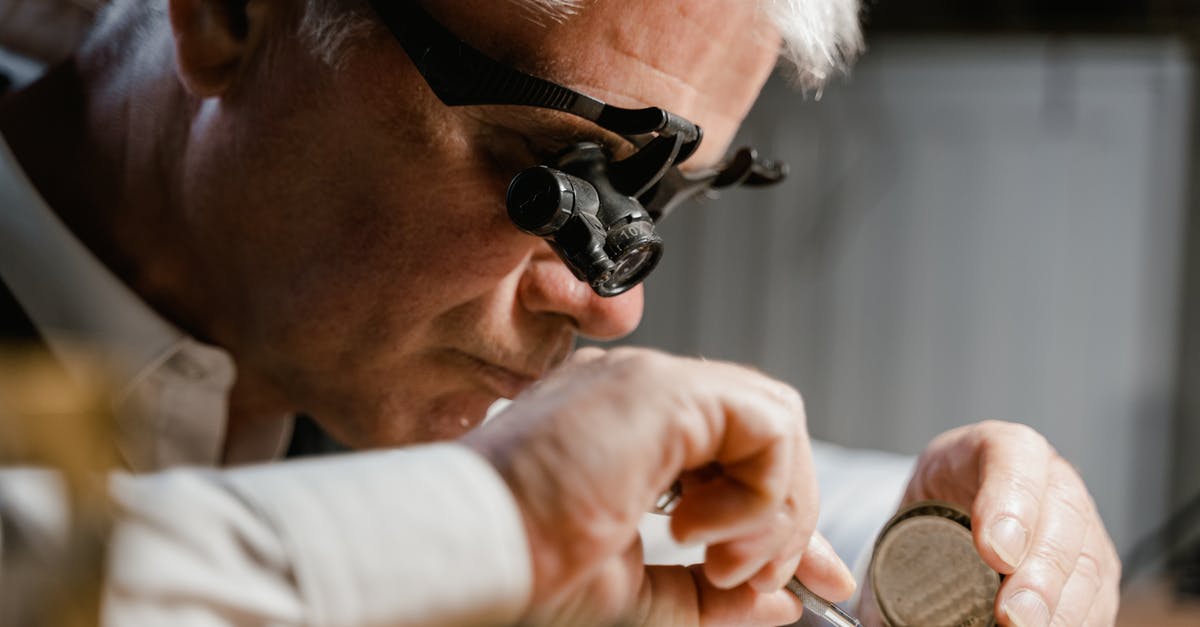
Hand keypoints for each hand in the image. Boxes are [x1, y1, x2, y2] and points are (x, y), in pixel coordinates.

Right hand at [462, 347, 854, 625]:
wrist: (473, 554)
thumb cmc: (522, 571)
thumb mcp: (635, 595)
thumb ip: (710, 595)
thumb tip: (778, 603)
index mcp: (626, 434)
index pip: (734, 454)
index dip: (781, 516)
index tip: (808, 582)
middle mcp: (640, 397)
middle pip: (763, 432)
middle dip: (788, 516)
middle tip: (758, 581)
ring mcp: (649, 383)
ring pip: (774, 421)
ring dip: (773, 509)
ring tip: (722, 566)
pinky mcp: (661, 387)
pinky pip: (766, 424)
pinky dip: (759, 492)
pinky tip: (702, 534)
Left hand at [899, 421, 1119, 625]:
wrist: (957, 510)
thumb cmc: (932, 511)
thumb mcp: (907, 516)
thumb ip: (890, 560)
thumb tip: (873, 619)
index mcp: (994, 448)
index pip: (1013, 456)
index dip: (1011, 501)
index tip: (995, 551)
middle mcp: (1049, 477)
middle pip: (1061, 516)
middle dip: (1040, 573)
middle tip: (1014, 615)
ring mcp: (1079, 522)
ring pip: (1088, 560)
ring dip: (1063, 606)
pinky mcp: (1093, 566)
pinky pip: (1098, 595)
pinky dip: (1077, 619)